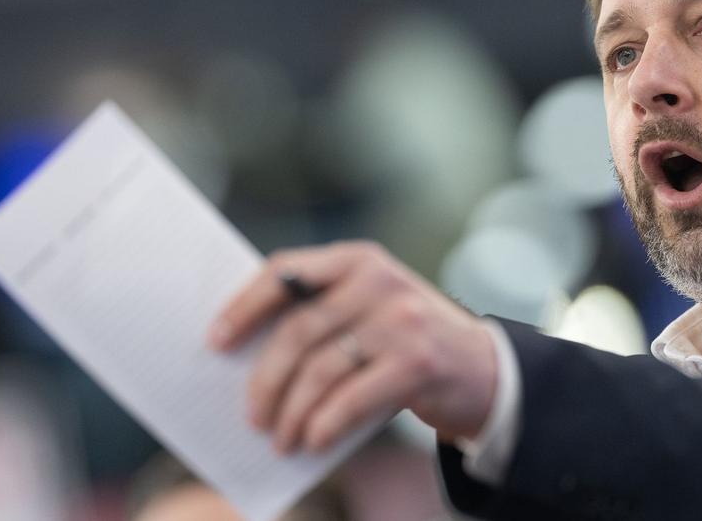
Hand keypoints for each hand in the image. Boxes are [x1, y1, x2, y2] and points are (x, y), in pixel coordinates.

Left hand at [207, 240, 497, 453]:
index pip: (285, 272)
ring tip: (281, 440)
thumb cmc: (408, 343)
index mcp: (359, 260)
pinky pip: (352, 398)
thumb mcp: (371, 309)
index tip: (216, 341)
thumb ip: (324, 313)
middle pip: (298, 331)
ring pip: (321, 369)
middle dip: (266, 381)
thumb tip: (246, 354)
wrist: (485, 369)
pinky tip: (313, 441)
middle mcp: (380, 281)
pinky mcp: (417, 361)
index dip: (244, 306)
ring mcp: (402, 319)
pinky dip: (325, 424)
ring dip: (292, 413)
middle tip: (251, 418)